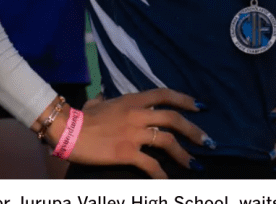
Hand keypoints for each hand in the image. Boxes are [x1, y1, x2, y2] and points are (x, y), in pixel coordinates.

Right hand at [64, 88, 208, 178]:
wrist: (68, 130)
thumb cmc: (82, 116)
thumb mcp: (98, 102)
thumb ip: (107, 100)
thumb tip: (105, 98)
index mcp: (132, 100)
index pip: (164, 95)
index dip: (184, 100)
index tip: (200, 107)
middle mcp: (137, 114)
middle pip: (173, 119)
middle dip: (194, 131)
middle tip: (208, 142)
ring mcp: (133, 133)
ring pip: (167, 141)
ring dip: (184, 155)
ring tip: (195, 165)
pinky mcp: (127, 152)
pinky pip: (151, 164)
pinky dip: (162, 174)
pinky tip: (168, 181)